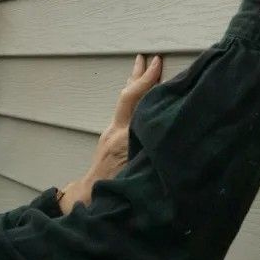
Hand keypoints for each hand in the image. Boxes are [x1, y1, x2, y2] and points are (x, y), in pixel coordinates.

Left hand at [58, 54, 162, 213]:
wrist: (89, 201)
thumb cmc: (115, 193)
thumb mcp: (136, 176)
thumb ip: (150, 155)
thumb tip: (170, 139)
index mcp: (123, 139)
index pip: (134, 102)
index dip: (147, 81)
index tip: (158, 63)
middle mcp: (115, 133)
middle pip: (126, 97)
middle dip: (138, 76)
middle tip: (149, 58)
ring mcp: (110, 135)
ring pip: (124, 103)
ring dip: (135, 85)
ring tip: (142, 68)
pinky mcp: (111, 140)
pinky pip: (125, 112)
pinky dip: (135, 100)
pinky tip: (141, 98)